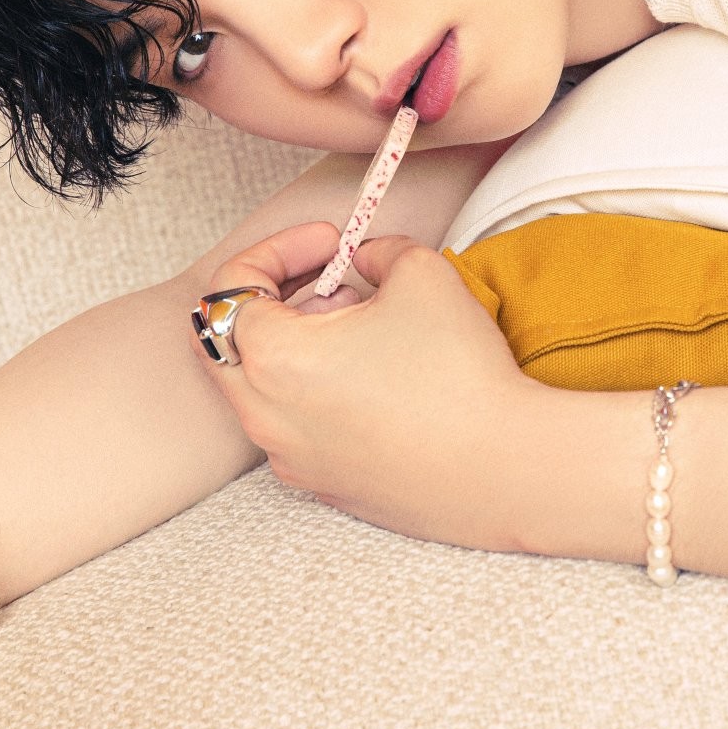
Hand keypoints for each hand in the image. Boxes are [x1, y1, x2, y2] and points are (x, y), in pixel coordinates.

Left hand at [189, 221, 544, 552]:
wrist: (502, 469)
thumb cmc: (458, 373)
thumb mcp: (422, 272)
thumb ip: (380, 249)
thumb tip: (365, 260)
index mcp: (273, 357)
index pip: (232, 286)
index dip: (280, 248)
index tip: (334, 243)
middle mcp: (264, 415)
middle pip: (225, 341)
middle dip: (273, 299)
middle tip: (335, 285)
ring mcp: (289, 457)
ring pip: (258, 387)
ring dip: (295, 346)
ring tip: (364, 332)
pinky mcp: (321, 485)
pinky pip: (293, 426)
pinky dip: (314, 391)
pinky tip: (377, 382)